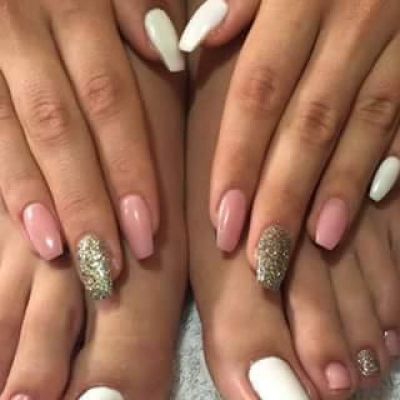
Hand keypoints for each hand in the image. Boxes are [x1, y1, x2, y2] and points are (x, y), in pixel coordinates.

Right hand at [0, 0, 183, 299]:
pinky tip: (27, 222)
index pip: (111, 102)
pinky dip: (6, 179)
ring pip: (17, 135)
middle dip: (89, 199)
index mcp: (75, 6)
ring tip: (64, 253)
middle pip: (65, 129)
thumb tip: (164, 50)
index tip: (149, 225)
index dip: (129, 166)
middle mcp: (26, 29)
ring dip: (43, 199)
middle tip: (111, 261)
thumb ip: (132, 4)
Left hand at [182, 0, 399, 289]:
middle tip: (262, 255)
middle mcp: (355, 17)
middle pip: (308, 124)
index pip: (259, 92)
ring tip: (316, 242)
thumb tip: (201, 38)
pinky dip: (385, 160)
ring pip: (364, 126)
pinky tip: (365, 202)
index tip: (222, 218)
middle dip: (282, 194)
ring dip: (338, 190)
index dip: (238, 159)